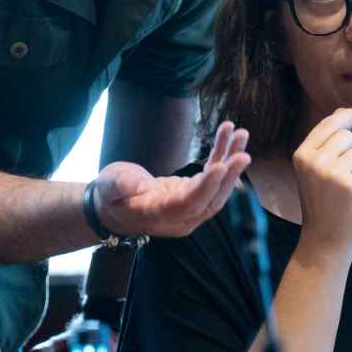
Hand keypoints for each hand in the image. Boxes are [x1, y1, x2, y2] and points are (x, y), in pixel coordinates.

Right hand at [94, 121, 250, 238]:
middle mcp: (182, 216)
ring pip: (217, 187)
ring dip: (231, 161)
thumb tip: (139, 183)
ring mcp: (191, 207)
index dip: (206, 187)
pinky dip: (222, 155)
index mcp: (161, 216)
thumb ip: (120, 186)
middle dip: (229, 175)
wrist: (115, 206)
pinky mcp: (194, 193)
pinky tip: (229, 136)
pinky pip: (212, 175)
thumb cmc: (110, 196)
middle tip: (243, 153)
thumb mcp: (108, 188)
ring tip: (241, 135)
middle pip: (212, 198)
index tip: (221, 166)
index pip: (190, 203)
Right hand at [292, 108, 351, 259]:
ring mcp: (332, 174)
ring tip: (348, 190)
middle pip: (347, 136)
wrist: (324, 242)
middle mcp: (314, 161)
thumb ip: (325, 144)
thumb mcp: (314, 171)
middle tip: (344, 177)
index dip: (349, 116)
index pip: (329, 124)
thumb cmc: (322, 204)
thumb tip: (344, 113)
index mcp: (301, 155)